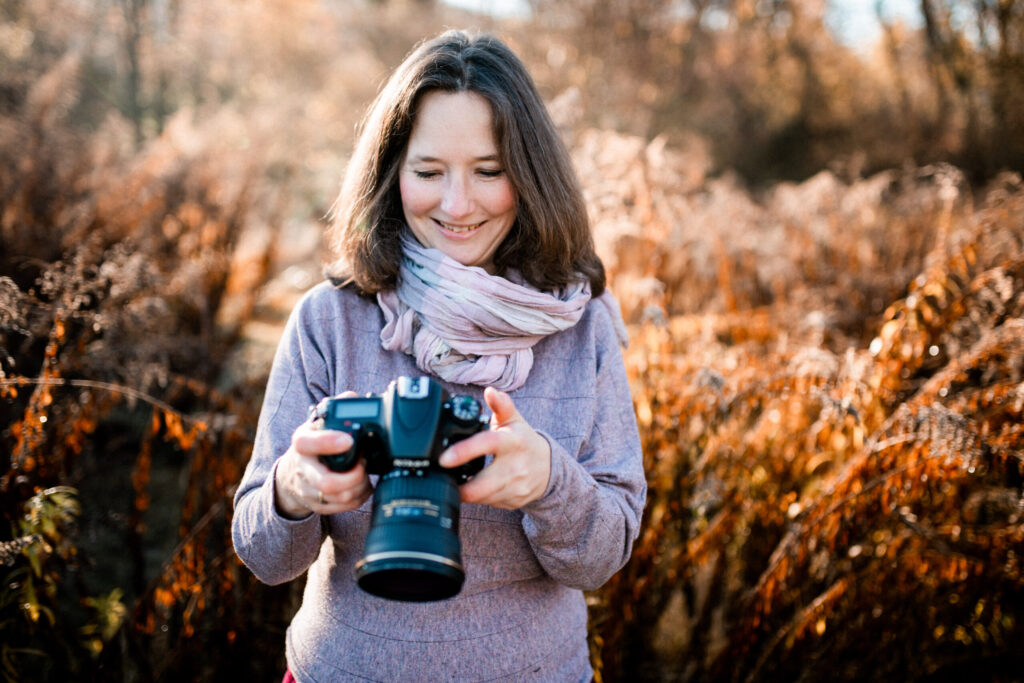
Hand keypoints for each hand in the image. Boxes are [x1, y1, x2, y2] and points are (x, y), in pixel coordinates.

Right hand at [274, 393, 372, 518]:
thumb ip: (335, 408)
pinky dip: (360, 497)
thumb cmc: (312, 445)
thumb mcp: (317, 423)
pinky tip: (364, 486)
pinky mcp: (318, 506)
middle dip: (353, 476)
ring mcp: (309, 490)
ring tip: (366, 474)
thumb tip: (352, 398)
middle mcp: (303, 469)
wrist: (291, 475)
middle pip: (327, 483)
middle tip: (364, 464)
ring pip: (339, 497)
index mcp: (302, 443)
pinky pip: (343, 507)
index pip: (309, 444)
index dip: (329, 442)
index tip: (349, 440)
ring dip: (360, 486)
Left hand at [439, 387, 550, 508]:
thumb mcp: (514, 421)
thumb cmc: (523, 441)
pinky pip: (487, 503)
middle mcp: (515, 466)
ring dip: (465, 491)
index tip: (444, 458)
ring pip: (482, 497)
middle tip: (443, 478)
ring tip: (456, 480)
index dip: (464, 452)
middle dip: (460, 486)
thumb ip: (501, 406)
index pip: (487, 444)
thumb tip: (490, 391)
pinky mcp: (513, 502)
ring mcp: (516, 487)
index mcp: (512, 441)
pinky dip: (476, 497)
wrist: (548, 468)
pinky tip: (473, 488)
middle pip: (482, 484)